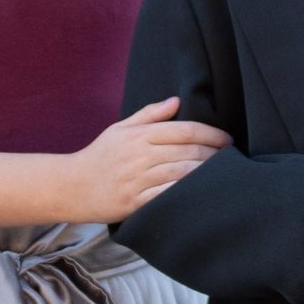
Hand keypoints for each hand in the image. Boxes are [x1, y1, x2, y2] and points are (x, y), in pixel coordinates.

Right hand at [70, 97, 230, 220]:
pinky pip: (168, 196)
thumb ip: (149, 114)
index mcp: (139, 135)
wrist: (72, 186)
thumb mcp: (120, 129)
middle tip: (231, 158)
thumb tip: (176, 101)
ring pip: (182, 173)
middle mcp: (140, 155)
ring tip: (223, 175)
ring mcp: (137, 179)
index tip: (227, 140)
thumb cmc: (99, 156)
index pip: (184, 130)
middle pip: (188, 152)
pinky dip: (187, 194)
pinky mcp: (135, 202)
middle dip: (214, 155)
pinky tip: (202, 193)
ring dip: (206, 174)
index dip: (211, 134)